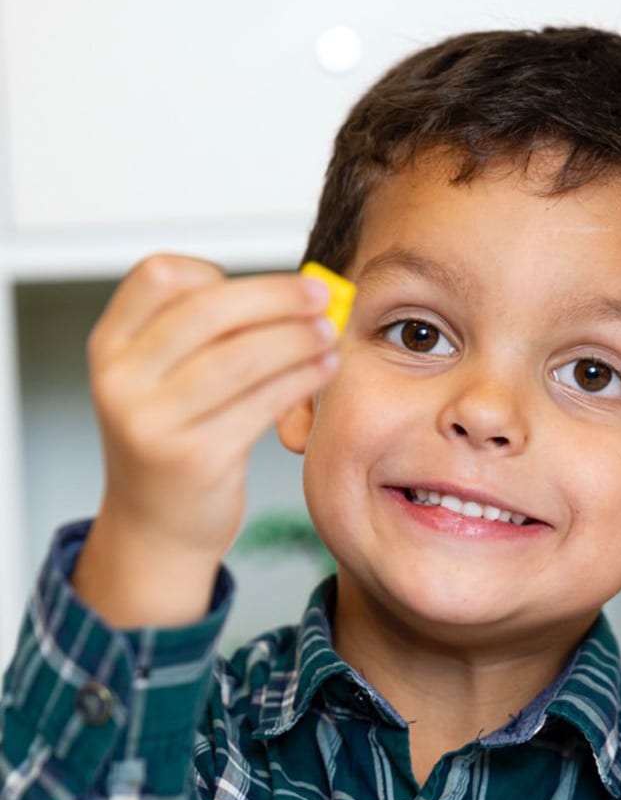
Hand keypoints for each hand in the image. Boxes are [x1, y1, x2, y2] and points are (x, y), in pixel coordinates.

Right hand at [72, 254, 338, 626]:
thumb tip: (295, 292)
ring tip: (329, 332)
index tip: (263, 288)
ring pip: (241, 357)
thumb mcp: (162, 379)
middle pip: (208, 310)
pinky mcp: (195, 457)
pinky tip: (324, 369)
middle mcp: (121, 380)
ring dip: (297, 338)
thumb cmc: (175, 440)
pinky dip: (301, 378)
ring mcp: (153, 421)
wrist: (156, 526)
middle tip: (320, 295)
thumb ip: (203, 334)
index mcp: (111, 346)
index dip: (216, 273)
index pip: (160, 276)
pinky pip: (261, 402)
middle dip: (276, 297)